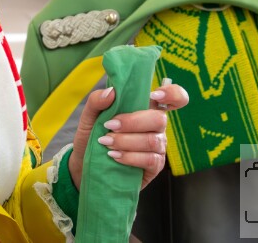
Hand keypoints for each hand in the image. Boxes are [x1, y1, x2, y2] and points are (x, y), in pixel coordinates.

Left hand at [67, 80, 188, 190]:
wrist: (84, 163)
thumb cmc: (91, 135)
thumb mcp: (89, 116)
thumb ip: (97, 101)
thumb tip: (112, 92)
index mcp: (144, 108)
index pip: (173, 97)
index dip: (172, 93)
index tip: (155, 95)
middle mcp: (155, 126)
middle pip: (159, 119)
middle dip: (132, 122)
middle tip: (109, 126)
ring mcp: (158, 146)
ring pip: (152, 141)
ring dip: (126, 141)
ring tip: (106, 142)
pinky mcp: (155, 166)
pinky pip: (151, 160)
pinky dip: (130, 157)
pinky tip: (114, 156)